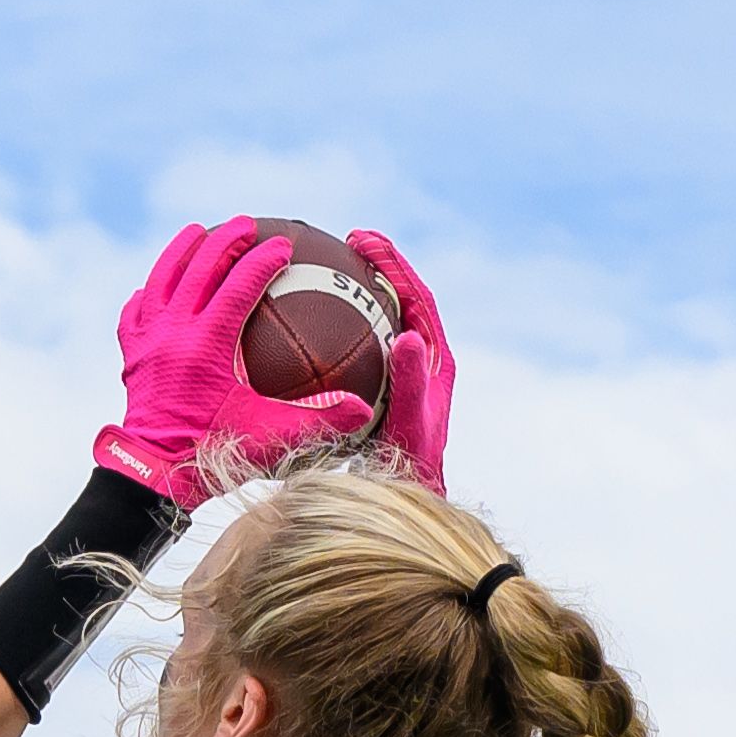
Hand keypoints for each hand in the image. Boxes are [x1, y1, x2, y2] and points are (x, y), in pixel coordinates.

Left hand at [97, 219, 378, 502]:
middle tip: (246, 223)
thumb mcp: (273, 436)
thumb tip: (364, 408)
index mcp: (209, 343)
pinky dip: (148, 293)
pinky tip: (155, 287)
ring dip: (181, 250)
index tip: (282, 245)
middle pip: (199, 267)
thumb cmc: (214, 454)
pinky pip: (135, 312)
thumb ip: (319, 419)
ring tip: (197, 231)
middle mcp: (174, 331)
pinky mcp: (131, 355)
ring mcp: (147, 340)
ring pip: (162, 278)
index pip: (239, 284)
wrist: (154, 474)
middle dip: (225, 240)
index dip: (263, 260)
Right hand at [341, 231, 458, 486]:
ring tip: (328, 270)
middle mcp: (419, 361)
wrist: (404, 495)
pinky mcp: (378, 388)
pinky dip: (335, 331)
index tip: (365, 241)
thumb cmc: (408, 465)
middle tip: (348, 242)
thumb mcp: (410, 422)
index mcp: (435, 361)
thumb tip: (407, 334)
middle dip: (378, 265)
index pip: (417, 298)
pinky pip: (357, 348)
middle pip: (400, 298)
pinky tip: (300, 327)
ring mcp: (398, 374)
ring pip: (379, 321)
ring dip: (358, 292)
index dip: (394, 264)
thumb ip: (410, 381)